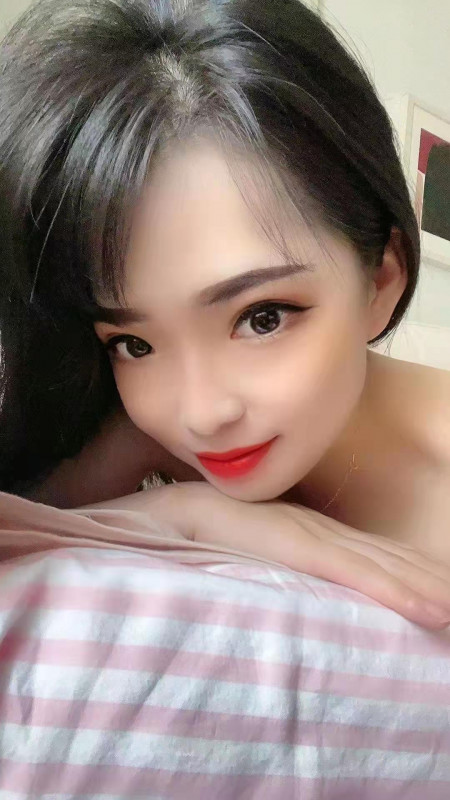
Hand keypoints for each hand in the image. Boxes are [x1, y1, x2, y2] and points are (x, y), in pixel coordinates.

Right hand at [182, 483, 449, 629]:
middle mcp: (314, 530)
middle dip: (424, 581)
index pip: (364, 556)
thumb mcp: (240, 556)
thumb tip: (276, 595)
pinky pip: (354, 572)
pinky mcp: (297, 546)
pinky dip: (394, 590)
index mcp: (300, 533)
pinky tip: (428, 609)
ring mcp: (308, 535)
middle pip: (383, 559)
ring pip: (380, 568)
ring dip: (423, 589)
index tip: (432, 591)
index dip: (402, 573)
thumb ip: (263, 571)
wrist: (161, 513)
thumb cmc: (194, 538)